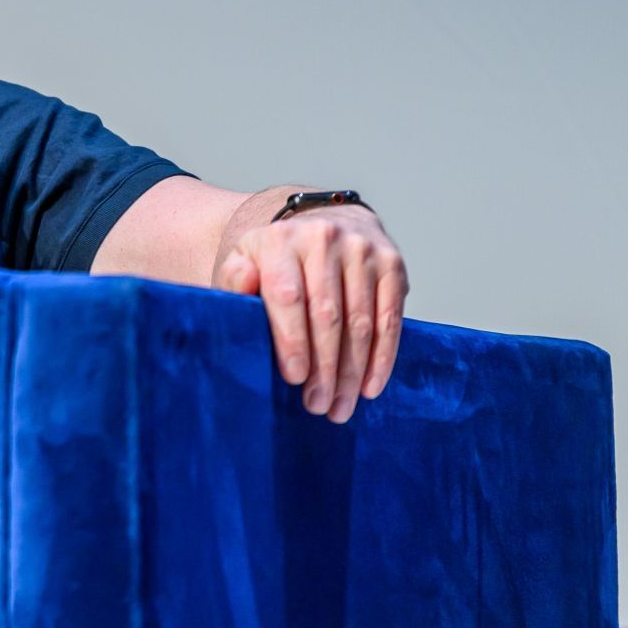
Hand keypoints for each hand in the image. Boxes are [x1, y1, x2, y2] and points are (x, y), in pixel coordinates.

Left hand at [214, 206, 408, 422]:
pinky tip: (371, 386)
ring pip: (361, 322)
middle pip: (327, 315)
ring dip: (352, 371)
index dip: (292, 340)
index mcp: (280, 241)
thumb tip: (244, 283)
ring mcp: (362, 250)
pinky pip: (390, 318)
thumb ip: (235, 278)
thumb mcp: (245, 261)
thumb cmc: (278, 258)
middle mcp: (324, 239)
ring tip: (340, 406)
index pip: (288, 296)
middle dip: (324, 367)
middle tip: (317, 405)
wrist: (328, 222)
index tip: (294, 379)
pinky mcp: (392, 264)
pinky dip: (382, 357)